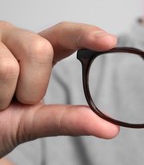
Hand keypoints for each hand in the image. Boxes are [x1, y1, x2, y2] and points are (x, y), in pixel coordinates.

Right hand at [0, 21, 119, 157]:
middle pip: (40, 50)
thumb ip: (70, 121)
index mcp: (35, 51)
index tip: (110, 41)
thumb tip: (112, 130)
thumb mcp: (36, 122)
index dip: (86, 35)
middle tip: (15, 100)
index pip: (64, 35)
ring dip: (5, 95)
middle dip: (31, 86)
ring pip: (10, 66)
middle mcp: (13, 38)